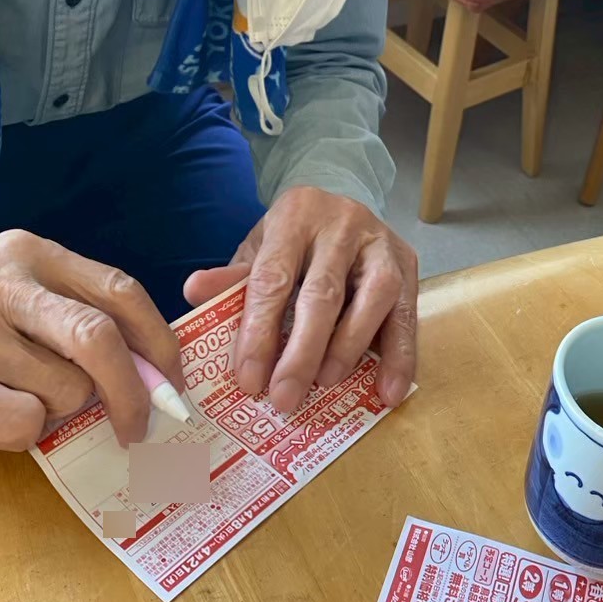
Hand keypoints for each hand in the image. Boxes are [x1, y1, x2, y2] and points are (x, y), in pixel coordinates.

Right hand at [0, 231, 183, 450]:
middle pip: (99, 339)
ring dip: (59, 413)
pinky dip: (22, 434)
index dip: (159, 341)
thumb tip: (155, 370)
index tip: (173, 381)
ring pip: (64, 391)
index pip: (120, 290)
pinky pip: (23, 423)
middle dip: (132, 392)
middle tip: (137, 426)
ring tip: (19, 398)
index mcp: (28, 252)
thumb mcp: (16, 295)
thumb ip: (76, 315)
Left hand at [184, 187, 416, 412]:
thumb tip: (194, 292)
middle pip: (323, 293)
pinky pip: (408, 314)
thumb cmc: (294, 239)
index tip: (247, 380)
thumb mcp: (259, 248)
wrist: (339, 204)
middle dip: (302, 351)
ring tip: (326, 384)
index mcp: (296, 216)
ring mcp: (380, 243)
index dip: (259, 332)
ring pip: (374, 298)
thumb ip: (233, 277)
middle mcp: (342, 224)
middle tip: (284, 397)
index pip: (273, 278)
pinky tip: (389, 391)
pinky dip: (400, 356)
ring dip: (349, 348)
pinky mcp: (409, 264)